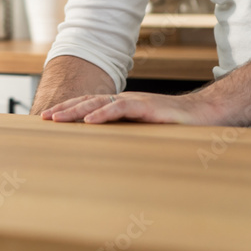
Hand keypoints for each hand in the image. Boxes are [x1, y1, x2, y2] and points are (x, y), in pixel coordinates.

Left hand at [41, 91, 218, 124]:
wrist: (206, 114)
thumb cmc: (177, 125)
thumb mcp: (146, 129)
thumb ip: (127, 133)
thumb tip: (107, 150)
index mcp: (123, 105)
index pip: (90, 104)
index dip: (69, 109)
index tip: (50, 117)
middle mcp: (126, 100)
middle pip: (89, 101)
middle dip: (65, 109)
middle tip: (44, 118)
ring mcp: (136, 101)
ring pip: (99, 103)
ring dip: (76, 110)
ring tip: (58, 118)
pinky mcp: (148, 107)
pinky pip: (121, 109)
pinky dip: (103, 114)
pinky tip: (89, 120)